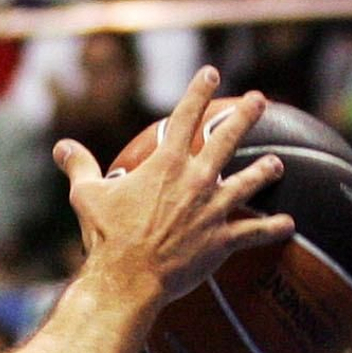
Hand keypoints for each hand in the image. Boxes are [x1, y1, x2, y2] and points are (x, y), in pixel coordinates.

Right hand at [58, 70, 293, 308]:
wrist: (129, 279)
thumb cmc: (107, 238)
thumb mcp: (87, 196)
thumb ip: (79, 166)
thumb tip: (62, 147)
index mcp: (167, 163)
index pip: (186, 114)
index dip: (200, 90)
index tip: (211, 73)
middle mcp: (196, 179)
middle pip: (228, 138)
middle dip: (246, 115)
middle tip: (259, 101)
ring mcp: (213, 210)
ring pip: (248, 183)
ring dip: (264, 171)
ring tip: (276, 163)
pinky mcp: (222, 241)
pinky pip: (254, 233)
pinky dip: (273, 229)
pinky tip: (289, 225)